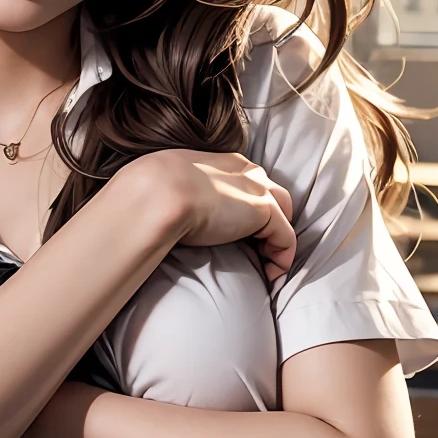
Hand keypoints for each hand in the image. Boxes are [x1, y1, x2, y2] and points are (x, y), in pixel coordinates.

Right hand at [117, 150, 296, 281]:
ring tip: (264, 265)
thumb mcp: (165, 184)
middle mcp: (245, 171)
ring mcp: (258, 190)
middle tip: (256, 250)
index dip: (247, 208)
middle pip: (274, 195)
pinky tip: (269, 275)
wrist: (156, 194)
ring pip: (283, 215)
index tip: (237, 233)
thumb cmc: (151, 191)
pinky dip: (281, 259)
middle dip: (270, 221)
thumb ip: (176, 192)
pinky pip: (286, 239)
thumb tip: (160, 212)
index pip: (248, 182)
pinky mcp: (265, 212)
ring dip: (277, 240)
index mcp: (222, 162)